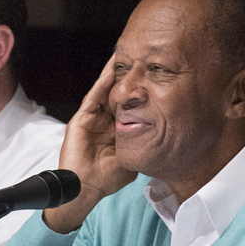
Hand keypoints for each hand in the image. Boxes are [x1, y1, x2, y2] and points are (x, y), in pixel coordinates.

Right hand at [47, 62, 135, 232]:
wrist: (86, 188)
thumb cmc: (107, 179)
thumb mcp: (132, 159)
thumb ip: (142, 146)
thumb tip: (162, 142)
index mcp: (116, 129)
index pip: (129, 105)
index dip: (139, 91)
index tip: (152, 77)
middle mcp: (104, 121)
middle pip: (117, 93)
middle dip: (127, 77)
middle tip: (139, 59)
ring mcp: (92, 118)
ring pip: (105, 90)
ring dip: (114, 75)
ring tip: (124, 57)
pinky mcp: (82, 118)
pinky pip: (93, 97)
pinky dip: (102, 84)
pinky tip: (111, 72)